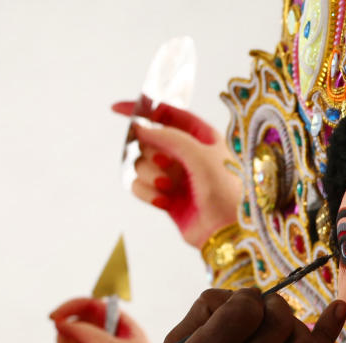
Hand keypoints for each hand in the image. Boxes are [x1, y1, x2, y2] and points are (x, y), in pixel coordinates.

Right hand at [113, 100, 241, 248]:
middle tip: (166, 164)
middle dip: (152, 153)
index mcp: (203, 137)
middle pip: (148, 141)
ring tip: (169, 188)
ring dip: (151, 176)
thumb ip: (169, 136)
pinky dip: (148, 194)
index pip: (168, 114)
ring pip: (141, 164)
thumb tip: (140, 127)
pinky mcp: (166, 197)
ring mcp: (176, 176)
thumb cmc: (225, 191)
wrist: (228, 230)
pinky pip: (140, 187)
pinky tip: (165, 202)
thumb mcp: (200, 155)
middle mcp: (188, 154)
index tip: (117, 109)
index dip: (142, 109)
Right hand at [128, 289, 345, 342]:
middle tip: (264, 311)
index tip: (242, 305)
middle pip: (276, 323)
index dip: (247, 298)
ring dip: (295, 323)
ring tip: (280, 325)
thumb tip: (246, 294)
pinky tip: (338, 309)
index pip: (242, 311)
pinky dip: (326, 334)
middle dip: (274, 306)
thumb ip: (202, 316)